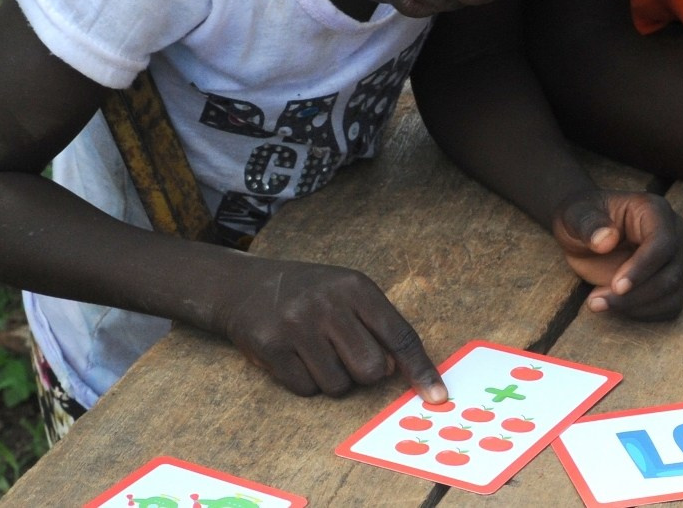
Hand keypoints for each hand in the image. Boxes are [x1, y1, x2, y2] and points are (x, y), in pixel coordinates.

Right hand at [216, 258, 446, 401]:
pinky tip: (294, 357)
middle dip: (363, 373)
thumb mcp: (348, 293)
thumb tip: (394, 371)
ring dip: (332, 379)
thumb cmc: (310, 294)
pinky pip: (306, 389)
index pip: (399, 335)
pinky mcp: (271, 346)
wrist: (245, 286)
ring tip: (315, 351)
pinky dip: (305, 382)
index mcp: (356, 287)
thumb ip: (377, 326)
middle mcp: (328, 303)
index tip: (437, 396)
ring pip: (338, 385)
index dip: (420, 369)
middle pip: (370, 369)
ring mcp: (297, 324)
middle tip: (345, 355)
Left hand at [551, 189, 682, 320]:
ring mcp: (677, 258)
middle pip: (671, 274)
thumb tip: (606, 240)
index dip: (643, 267)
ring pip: (672, 293)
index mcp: (654, 211)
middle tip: (595, 301)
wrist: (586, 233)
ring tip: (597, 303)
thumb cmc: (582, 219)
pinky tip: (615, 307)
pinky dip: (642, 313)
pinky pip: (669, 306)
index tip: (617, 286)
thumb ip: (588, 224)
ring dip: (635, 307)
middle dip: (634, 294)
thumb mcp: (575, 216)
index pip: (662, 242)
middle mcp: (674, 233)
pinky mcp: (673, 281)